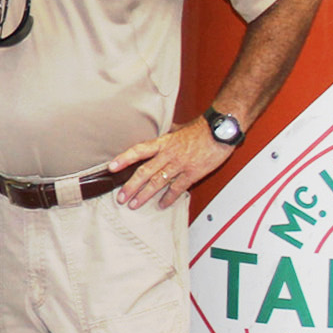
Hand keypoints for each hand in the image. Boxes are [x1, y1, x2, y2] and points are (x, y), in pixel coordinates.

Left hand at [109, 119, 232, 209]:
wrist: (221, 131)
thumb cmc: (202, 128)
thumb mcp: (180, 128)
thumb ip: (168, 134)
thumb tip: (163, 132)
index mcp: (163, 142)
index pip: (138, 151)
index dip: (124, 159)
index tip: (111, 167)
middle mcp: (168, 154)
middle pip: (144, 172)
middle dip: (130, 186)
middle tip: (120, 197)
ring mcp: (180, 165)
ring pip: (157, 183)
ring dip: (144, 195)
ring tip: (134, 204)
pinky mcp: (192, 173)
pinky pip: (177, 188)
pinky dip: (168, 198)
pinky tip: (161, 205)